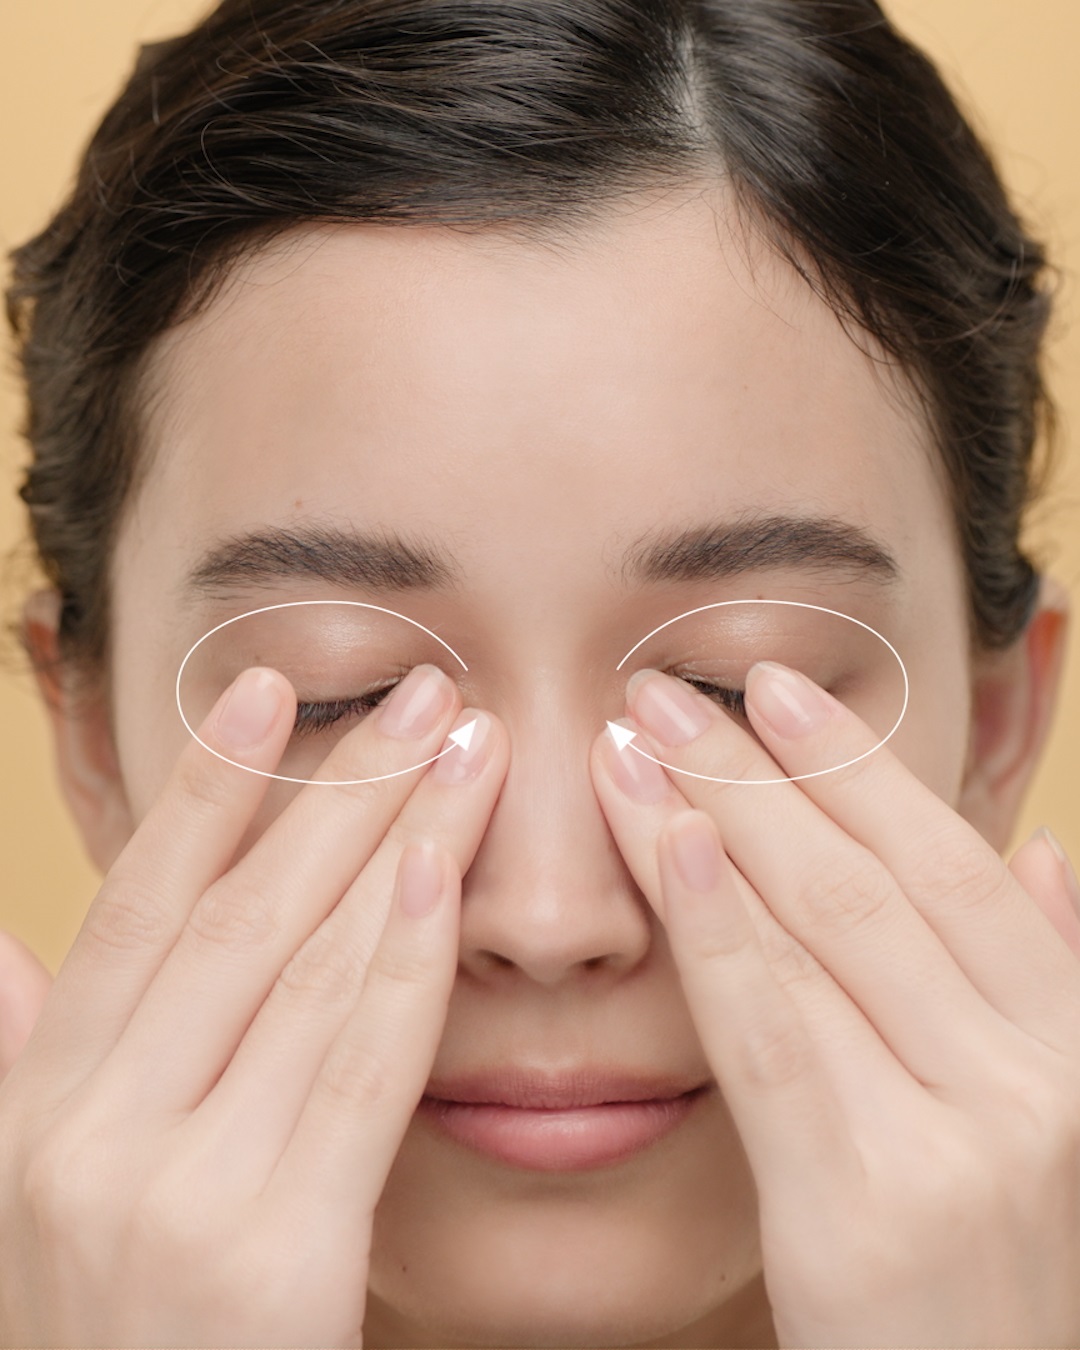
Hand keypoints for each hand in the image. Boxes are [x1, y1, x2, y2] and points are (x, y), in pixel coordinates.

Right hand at [0, 663, 506, 1348]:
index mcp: (39, 1109)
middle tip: (419, 692)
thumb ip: (18, 1064)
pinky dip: (403, 961)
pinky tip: (445, 872)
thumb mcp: (32, 1200)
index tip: (272, 687)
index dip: (205, 790)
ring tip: (460, 746)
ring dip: (394, 841)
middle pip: (236, 916)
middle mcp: (88, 1137)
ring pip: (304, 971)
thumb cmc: (117, 1338)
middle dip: (338, 790)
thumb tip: (3, 955)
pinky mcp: (270, 1259)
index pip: (136, 908)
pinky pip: (355, 1074)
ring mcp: (173, 1197)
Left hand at [591, 662, 1079, 1348]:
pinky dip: (717, 927)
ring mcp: (961, 1142)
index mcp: (1072, 1042)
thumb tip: (1043, 854)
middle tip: (665, 690)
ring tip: (634, 738)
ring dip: (717, 815)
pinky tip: (664, 840)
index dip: (857, 765)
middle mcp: (1036, 1078)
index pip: (952, 862)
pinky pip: (776, 1036)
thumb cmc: (990, 1277)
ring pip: (823, 934)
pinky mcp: (867, 1211)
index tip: (771, 684)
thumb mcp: (1048, 1121)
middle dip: (762, 770)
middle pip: (876, 880)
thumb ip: (1050, 980)